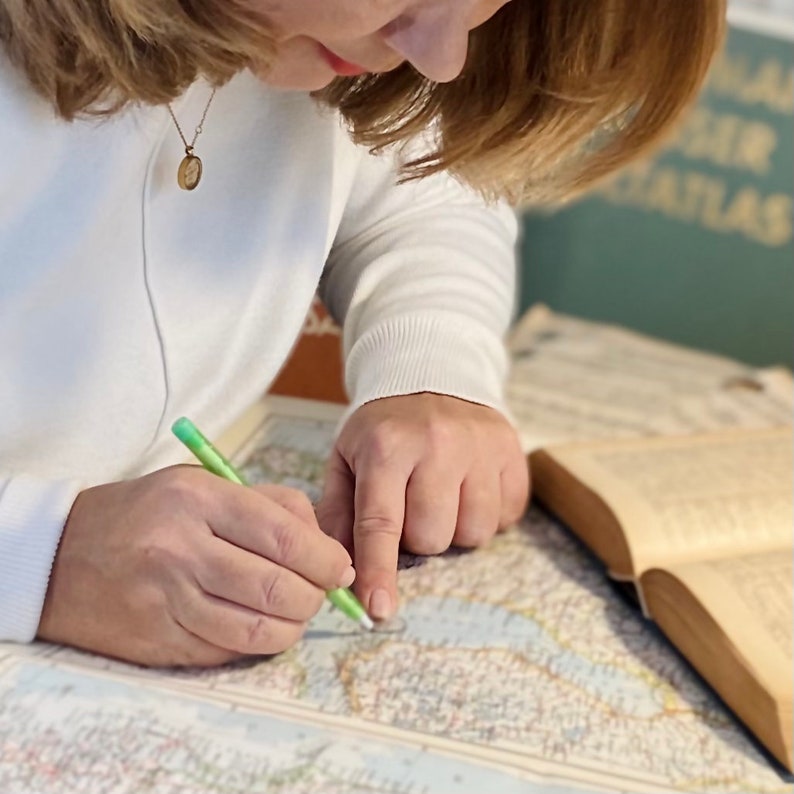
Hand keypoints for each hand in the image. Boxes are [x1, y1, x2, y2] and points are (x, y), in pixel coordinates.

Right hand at [37, 466, 353, 666]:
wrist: (61, 556)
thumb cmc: (147, 513)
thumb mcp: (203, 484)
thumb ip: (269, 504)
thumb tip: (326, 545)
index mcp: (197, 499)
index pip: (283, 535)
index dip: (326, 559)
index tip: (341, 568)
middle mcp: (180, 549)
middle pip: (277, 588)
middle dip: (316, 596)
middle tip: (322, 592)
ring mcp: (166, 600)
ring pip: (258, 630)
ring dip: (293, 626)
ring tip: (295, 610)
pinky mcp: (159, 641)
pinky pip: (228, 652)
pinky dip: (257, 642)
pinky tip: (259, 624)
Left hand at [316, 393, 529, 621]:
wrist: (432, 374)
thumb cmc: (383, 428)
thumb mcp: (346, 458)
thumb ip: (337, 512)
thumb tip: (334, 569)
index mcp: (387, 447)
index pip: (381, 523)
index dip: (379, 571)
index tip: (378, 610)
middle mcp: (437, 445)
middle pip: (432, 537)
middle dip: (418, 537)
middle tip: (411, 505)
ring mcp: (480, 447)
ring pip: (474, 532)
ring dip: (454, 528)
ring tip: (441, 495)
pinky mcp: (511, 451)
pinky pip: (507, 516)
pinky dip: (487, 514)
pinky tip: (469, 487)